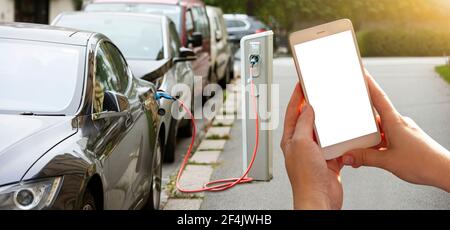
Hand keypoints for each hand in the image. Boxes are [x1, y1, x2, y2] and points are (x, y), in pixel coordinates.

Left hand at [281, 84, 343, 209]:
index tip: (301, 84)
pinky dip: (342, 139)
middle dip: (315, 107)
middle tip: (321, 93)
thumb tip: (307, 109)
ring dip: (330, 123)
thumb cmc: (306, 177)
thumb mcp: (302, 143)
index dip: (296, 97)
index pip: (292, 112)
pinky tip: (347, 134)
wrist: (320, 199)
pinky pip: (336, 145)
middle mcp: (302, 145)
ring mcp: (316, 153)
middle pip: (308, 120)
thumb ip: (304, 124)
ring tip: (336, 111)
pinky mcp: (329, 160)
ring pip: (324, 132)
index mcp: (291, 139)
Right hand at [342, 71, 449, 191]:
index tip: (361, 71)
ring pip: (380, 130)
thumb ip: (364, 158)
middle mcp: (399, 123)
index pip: (378, 97)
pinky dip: (378, 145)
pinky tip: (373, 155)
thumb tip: (347, 156)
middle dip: (361, 125)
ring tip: (361, 151)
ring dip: (370, 139)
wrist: (444, 172)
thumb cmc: (423, 163)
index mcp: (394, 121)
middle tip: (351, 134)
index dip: (368, 83)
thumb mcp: (387, 161)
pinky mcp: (406, 140)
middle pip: (374, 117)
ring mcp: (403, 131)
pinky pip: (387, 138)